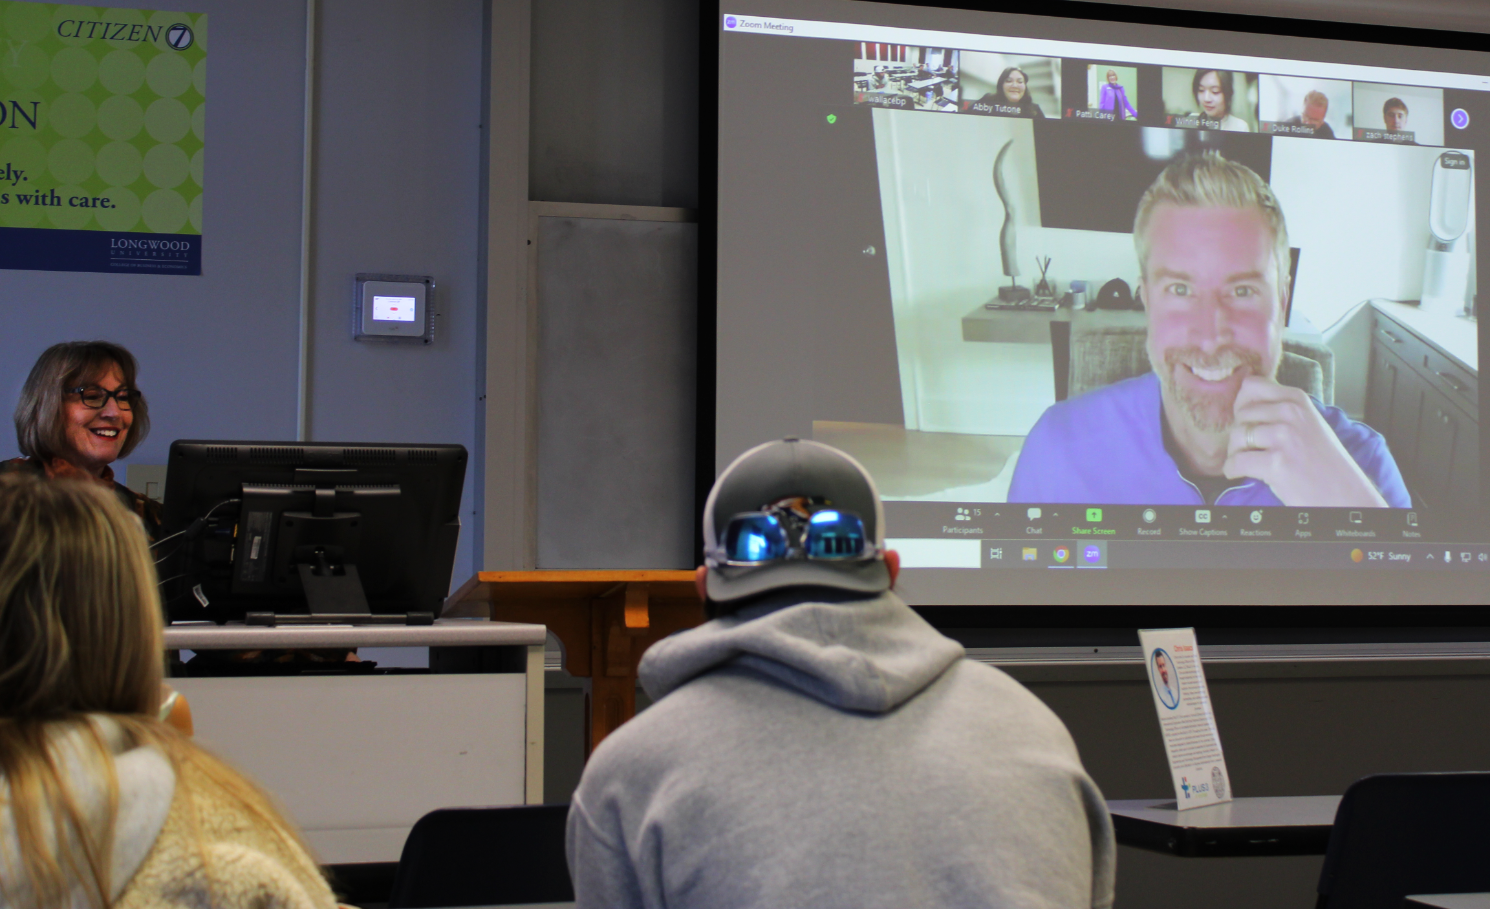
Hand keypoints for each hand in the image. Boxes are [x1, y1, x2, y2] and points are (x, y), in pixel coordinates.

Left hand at [1223, 376, 1387, 507]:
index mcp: (1297, 399)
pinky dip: (1232, 470)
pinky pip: (1236, 461)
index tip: (1247, 422)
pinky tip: (1241, 474)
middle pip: (1240, 414)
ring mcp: (1284, 437)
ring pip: (1236, 436)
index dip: (1242, 405)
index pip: (1251, 386)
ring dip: (1235, 452)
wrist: (1344, 493)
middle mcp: (1290, 413)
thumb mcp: (1307, 422)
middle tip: (1249, 449)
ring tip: (1248, 462)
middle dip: (1238, 433)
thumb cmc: (1323, 461)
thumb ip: (1280, 408)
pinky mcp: (1276, 462)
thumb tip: (1243, 400)